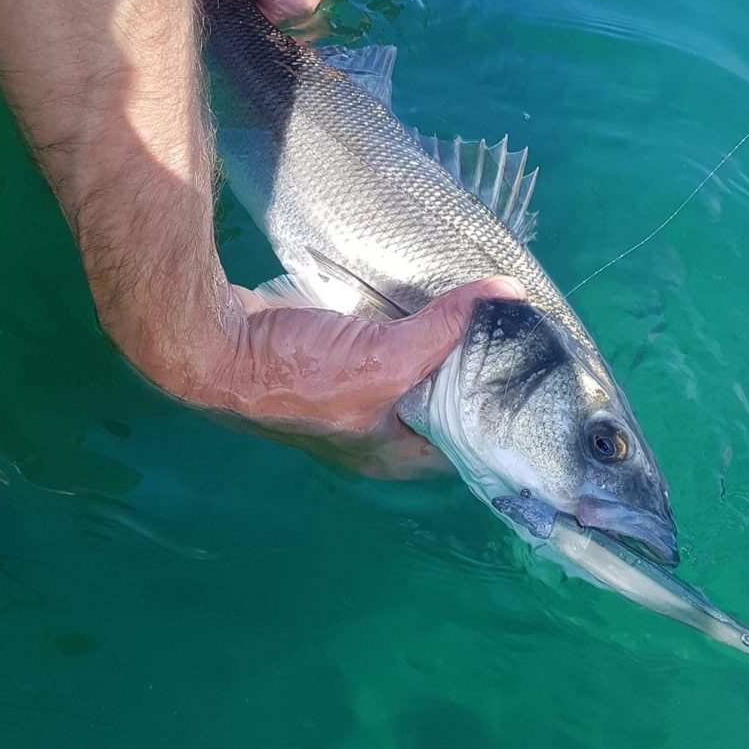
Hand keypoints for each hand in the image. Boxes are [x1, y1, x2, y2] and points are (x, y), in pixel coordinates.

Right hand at [189, 276, 525, 479]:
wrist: (215, 346)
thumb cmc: (297, 374)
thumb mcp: (384, 358)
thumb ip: (445, 329)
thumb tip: (506, 294)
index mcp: (396, 454)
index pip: (469, 442)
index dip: (500, 411)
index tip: (533, 371)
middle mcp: (381, 434)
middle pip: (447, 404)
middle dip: (477, 371)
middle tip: (517, 333)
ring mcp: (358, 398)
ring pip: (420, 375)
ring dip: (446, 348)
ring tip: (489, 316)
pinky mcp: (340, 363)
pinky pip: (393, 348)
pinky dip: (415, 329)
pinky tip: (437, 303)